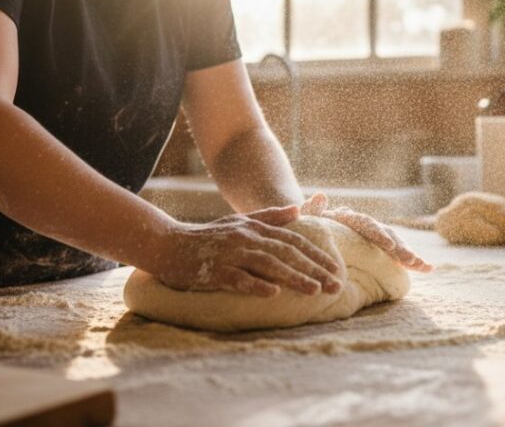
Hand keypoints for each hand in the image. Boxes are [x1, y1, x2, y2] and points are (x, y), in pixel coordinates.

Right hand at [153, 205, 344, 296]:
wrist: (167, 243)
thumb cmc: (207, 236)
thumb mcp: (240, 222)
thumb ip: (269, 217)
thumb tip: (298, 210)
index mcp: (254, 228)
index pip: (293, 241)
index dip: (316, 254)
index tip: (336, 268)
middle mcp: (246, 238)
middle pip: (286, 253)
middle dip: (314, 268)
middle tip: (336, 285)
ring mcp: (230, 253)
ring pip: (268, 265)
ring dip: (293, 278)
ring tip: (315, 291)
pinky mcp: (213, 270)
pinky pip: (238, 278)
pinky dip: (256, 285)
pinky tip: (274, 294)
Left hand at [301, 193, 432, 271]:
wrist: (313, 228)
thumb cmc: (307, 229)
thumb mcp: (307, 221)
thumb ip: (312, 212)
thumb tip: (320, 195)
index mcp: (348, 218)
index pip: (365, 223)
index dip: (376, 232)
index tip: (386, 243)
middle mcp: (364, 224)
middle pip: (385, 233)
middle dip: (399, 247)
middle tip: (410, 260)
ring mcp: (373, 235)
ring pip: (395, 243)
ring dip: (408, 254)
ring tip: (422, 266)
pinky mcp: (379, 248)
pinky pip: (396, 254)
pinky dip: (411, 261)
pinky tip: (427, 268)